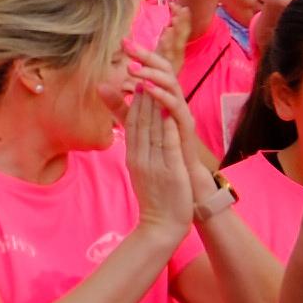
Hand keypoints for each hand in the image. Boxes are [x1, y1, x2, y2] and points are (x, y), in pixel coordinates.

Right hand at [124, 80, 195, 241]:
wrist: (160, 226)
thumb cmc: (154, 200)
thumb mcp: (141, 173)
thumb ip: (141, 153)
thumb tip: (137, 135)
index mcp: (134, 157)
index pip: (133, 126)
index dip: (135, 104)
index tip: (138, 85)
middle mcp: (141, 158)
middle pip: (140, 124)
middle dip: (142, 99)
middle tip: (142, 76)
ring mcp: (155, 165)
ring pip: (153, 131)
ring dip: (153, 109)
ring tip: (155, 88)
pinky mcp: (170, 172)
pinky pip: (168, 147)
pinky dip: (168, 130)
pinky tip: (170, 115)